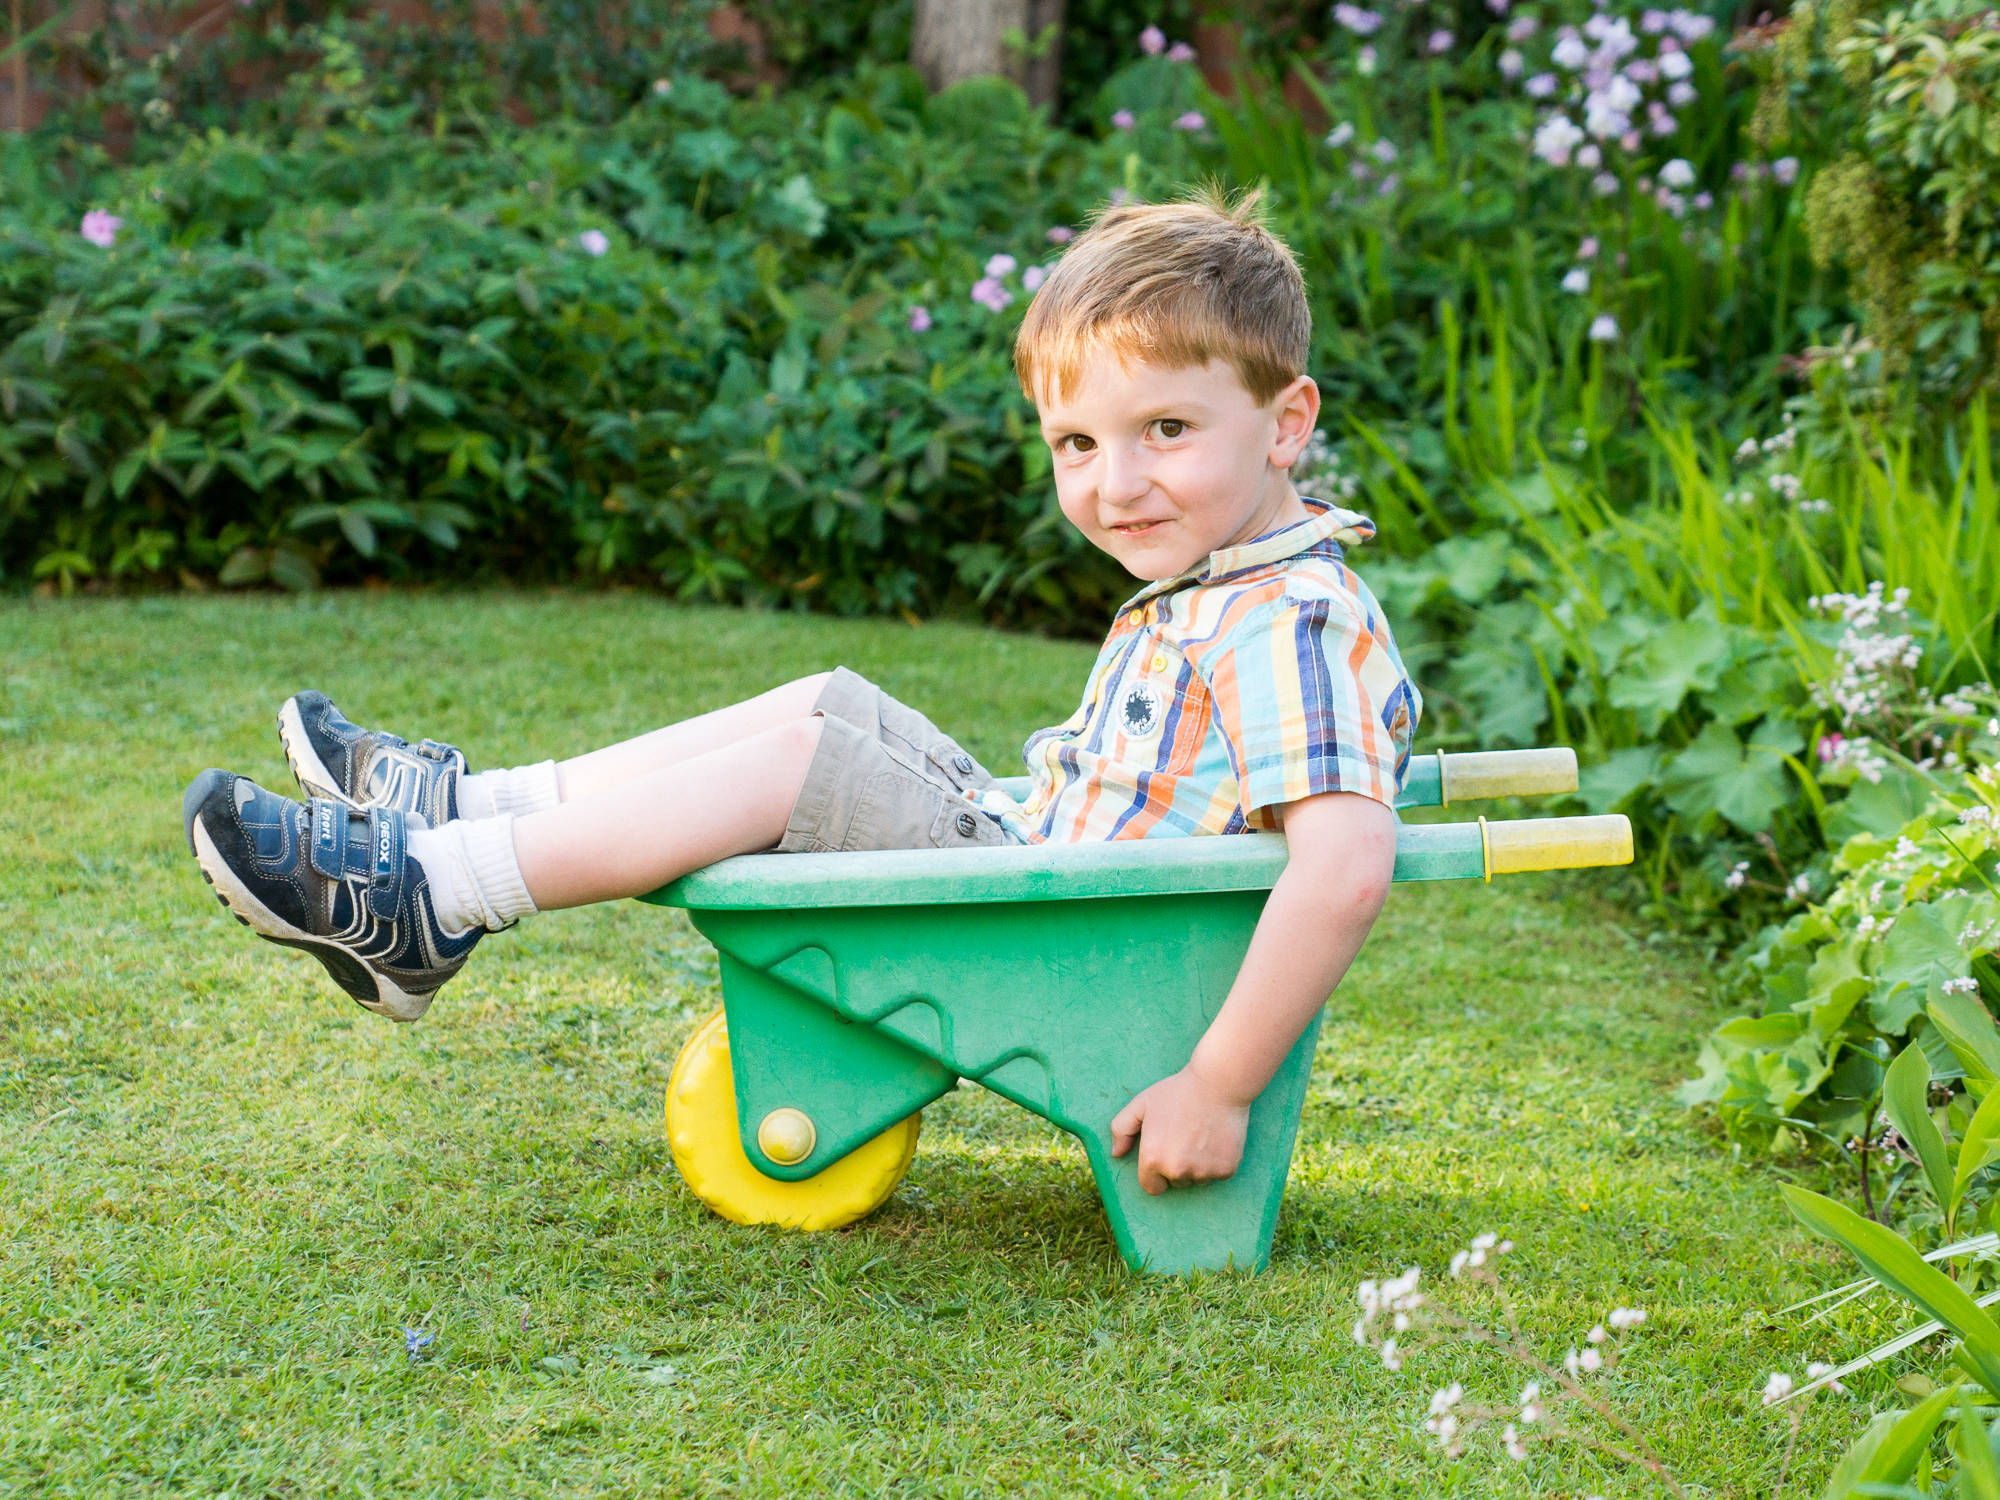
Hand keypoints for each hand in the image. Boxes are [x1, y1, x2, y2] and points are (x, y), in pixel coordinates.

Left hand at [1108, 1066, 1251, 1195]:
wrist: (1218, 1084)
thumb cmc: (1177, 1092)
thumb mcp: (1141, 1104)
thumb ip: (1121, 1129)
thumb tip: (1116, 1154)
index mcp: (1153, 1159)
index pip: (1151, 1187)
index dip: (1156, 1173)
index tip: (1164, 1155)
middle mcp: (1177, 1171)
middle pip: (1176, 1182)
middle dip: (1178, 1166)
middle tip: (1185, 1137)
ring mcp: (1203, 1172)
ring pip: (1198, 1179)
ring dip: (1199, 1165)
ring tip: (1202, 1135)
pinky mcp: (1226, 1170)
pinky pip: (1220, 1174)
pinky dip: (1219, 1161)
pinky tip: (1217, 1138)